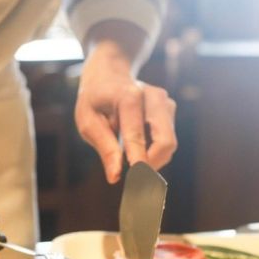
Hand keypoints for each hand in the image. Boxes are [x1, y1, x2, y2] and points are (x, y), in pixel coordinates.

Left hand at [75, 44, 177, 183]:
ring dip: (152, 160)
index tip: (138, 185)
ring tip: (130, 159)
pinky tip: (138, 147)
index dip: (139, 163)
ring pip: (169, 144)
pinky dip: (154, 152)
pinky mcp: (170, 109)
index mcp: (129, 97)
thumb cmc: (95, 100)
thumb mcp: (88, 121)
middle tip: (135, 181)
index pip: (137, 136)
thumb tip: (115, 176)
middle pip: (165, 142)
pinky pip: (167, 140)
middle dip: (152, 166)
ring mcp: (165, 102)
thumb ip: (104, 147)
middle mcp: (153, 97)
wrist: (110, 73)